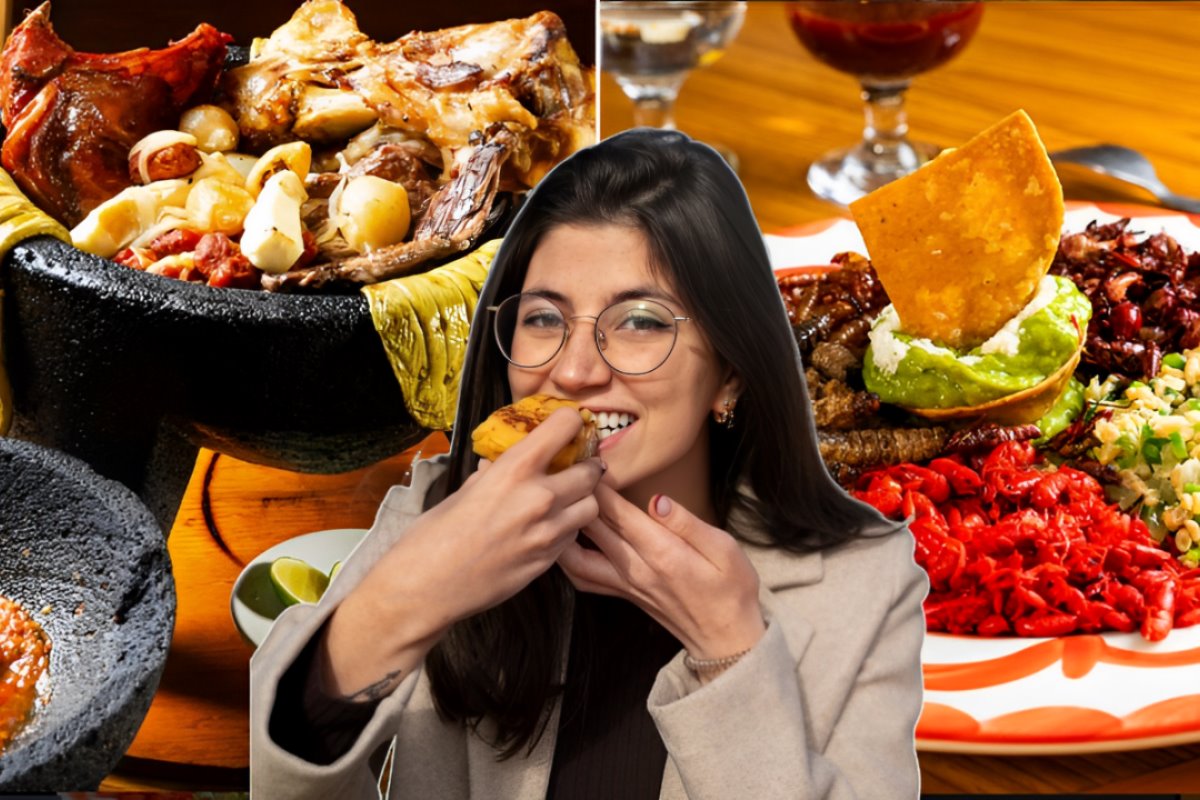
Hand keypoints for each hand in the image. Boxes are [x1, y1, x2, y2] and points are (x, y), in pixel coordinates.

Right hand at [321, 408, 603, 698]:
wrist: (425, 589)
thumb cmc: (432, 538)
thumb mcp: (462, 492)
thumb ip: (492, 475)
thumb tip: (499, 464)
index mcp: (513, 470)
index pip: (565, 426)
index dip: (570, 422)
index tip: (569, 425)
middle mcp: (538, 498)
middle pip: (590, 471)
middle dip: (586, 465)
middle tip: (577, 465)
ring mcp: (547, 533)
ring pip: (591, 506)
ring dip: (583, 499)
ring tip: (566, 499)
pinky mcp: (547, 562)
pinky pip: (574, 536)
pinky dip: (569, 527)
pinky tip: (549, 527)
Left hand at [557, 484, 765, 675]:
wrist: (727, 638)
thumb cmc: (731, 589)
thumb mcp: (725, 549)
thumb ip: (688, 524)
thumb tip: (658, 499)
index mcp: (661, 553)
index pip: (618, 513)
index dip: (598, 486)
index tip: (588, 461)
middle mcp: (635, 569)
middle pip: (593, 528)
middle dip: (578, 497)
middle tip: (568, 472)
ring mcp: (625, 584)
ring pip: (577, 556)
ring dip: (564, 528)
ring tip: (561, 504)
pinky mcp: (622, 593)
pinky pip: (584, 578)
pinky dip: (568, 558)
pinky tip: (566, 540)